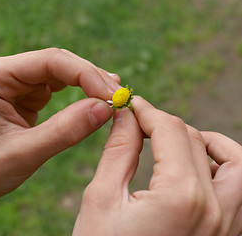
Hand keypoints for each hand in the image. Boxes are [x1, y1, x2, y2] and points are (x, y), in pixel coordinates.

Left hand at [0, 48, 119, 228]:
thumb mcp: (25, 153)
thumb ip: (66, 130)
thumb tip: (105, 108)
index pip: (48, 61)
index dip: (85, 74)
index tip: (112, 94)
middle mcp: (3, 72)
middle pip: (56, 63)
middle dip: (89, 77)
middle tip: (118, 96)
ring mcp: (13, 82)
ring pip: (59, 73)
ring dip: (86, 83)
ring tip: (112, 97)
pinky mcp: (23, 94)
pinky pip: (56, 87)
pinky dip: (78, 93)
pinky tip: (94, 98)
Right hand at [73, 96, 241, 235]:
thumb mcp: (101, 198)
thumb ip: (119, 151)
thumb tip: (125, 117)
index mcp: (181, 197)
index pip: (171, 130)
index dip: (147, 111)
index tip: (130, 106)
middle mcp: (216, 210)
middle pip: (197, 140)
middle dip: (165, 124)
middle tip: (139, 124)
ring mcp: (227, 228)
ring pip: (238, 165)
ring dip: (210, 144)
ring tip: (179, 142)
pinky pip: (241, 194)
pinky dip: (225, 171)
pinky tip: (197, 172)